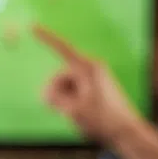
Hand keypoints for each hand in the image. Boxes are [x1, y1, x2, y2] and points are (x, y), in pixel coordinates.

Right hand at [35, 25, 142, 144]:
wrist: (126, 132)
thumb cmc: (102, 120)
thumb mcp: (72, 110)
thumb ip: (54, 98)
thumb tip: (45, 93)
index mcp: (88, 68)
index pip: (62, 48)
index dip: (45, 38)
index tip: (32, 26)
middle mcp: (91, 69)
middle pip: (60, 76)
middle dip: (56, 93)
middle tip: (64, 111)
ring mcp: (93, 78)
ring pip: (65, 86)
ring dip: (65, 101)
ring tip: (78, 115)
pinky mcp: (95, 88)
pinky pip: (73, 92)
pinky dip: (71, 102)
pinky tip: (80, 115)